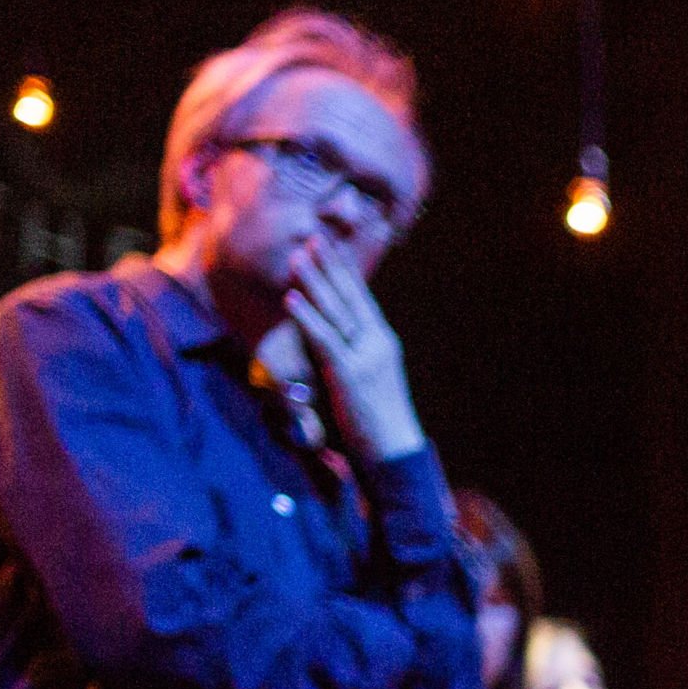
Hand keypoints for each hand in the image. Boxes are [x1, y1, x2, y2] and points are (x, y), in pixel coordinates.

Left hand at [279, 238, 426, 462]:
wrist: (395, 451)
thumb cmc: (379, 422)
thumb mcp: (368, 381)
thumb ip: (353, 356)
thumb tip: (331, 344)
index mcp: (384, 343)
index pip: (363, 299)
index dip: (346, 271)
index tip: (331, 247)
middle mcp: (378, 343)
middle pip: (350, 297)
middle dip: (330, 265)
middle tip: (313, 237)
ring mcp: (365, 356)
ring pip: (336, 311)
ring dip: (315, 281)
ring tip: (297, 257)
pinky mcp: (350, 373)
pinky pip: (324, 339)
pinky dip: (307, 317)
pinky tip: (292, 298)